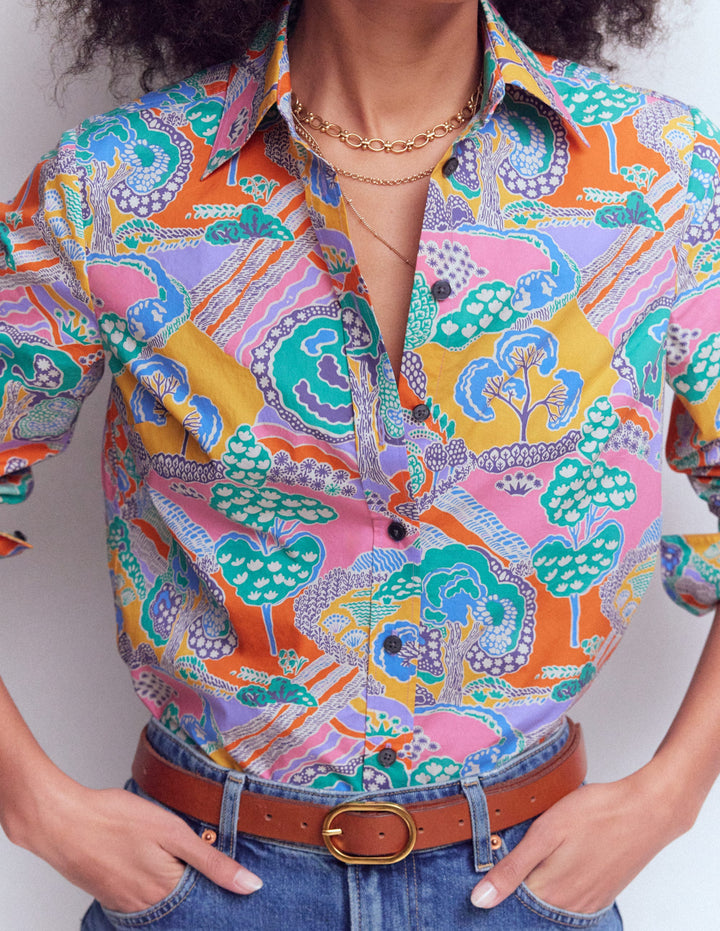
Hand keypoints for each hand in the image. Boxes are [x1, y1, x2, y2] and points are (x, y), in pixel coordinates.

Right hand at [11, 774, 261, 912]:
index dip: (221, 885)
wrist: (60, 822)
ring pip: (163, 900)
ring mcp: (126, 903)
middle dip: (198, 885)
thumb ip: (212, 862)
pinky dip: (153, 881)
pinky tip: (150, 859)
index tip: (234, 876)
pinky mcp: (110, 895)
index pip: (207, 900)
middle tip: (198, 856)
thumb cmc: (115, 819)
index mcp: (167, 890)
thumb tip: (250, 886)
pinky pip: (141, 896)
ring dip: (175, 882)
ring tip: (173, 854)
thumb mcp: (173, 832)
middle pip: (185, 903)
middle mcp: (147, 906)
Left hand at [470, 766, 690, 913]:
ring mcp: (589, 905)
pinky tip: (559, 859)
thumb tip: (480, 901)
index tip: (488, 862)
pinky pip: (569, 899)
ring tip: (541, 849)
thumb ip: (512, 869)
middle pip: (528, 903)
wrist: (648, 810)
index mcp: (550, 894)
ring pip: (548, 901)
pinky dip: (557, 883)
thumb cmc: (598, 813)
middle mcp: (569, 908)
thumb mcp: (546, 833)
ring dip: (536, 881)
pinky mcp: (602, 896)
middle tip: (517, 850)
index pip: (508, 901)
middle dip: (515, 882)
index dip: (495, 880)